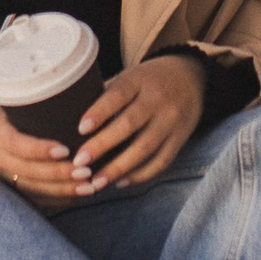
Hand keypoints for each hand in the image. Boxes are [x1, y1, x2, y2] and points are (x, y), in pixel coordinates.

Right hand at [0, 97, 84, 202]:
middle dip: (58, 175)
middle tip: (86, 171)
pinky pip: (33, 198)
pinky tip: (79, 194)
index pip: (14, 143)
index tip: (66, 149)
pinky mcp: (8, 186)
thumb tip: (80, 89)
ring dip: (62, 190)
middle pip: (25, 171)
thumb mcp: (17, 95)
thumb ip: (38, 97)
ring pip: (31, 189)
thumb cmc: (12, 102)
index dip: (39, 149)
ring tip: (89, 186)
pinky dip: (57, 198)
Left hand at [67, 53, 206, 191]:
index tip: (80, 129)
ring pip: (145, 147)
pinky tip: (121, 182)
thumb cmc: (147, 80)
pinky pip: (162, 161)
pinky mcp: (181, 137)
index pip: (118, 95)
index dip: (99, 112)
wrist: (191, 77)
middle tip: (79, 162)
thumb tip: (69, 120)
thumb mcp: (129, 77)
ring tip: (97, 181)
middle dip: (103, 145)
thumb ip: (107, 96)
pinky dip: (141, 175)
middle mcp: (158, 99)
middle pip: (129, 124)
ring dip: (119, 168)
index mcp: (139, 80)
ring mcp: (172, 119)